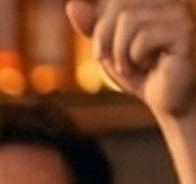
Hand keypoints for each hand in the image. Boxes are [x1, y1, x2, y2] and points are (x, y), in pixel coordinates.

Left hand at [68, 0, 195, 118]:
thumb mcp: (112, 48)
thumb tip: (72, 6)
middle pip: (120, 5)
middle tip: (117, 62)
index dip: (102, 27)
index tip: (104, 52)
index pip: (117, 1)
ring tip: (135, 67)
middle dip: (108, 39)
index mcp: (157, 2)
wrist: (169, 100)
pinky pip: (143, 38)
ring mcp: (183, 14)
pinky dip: (136, 59)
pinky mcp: (186, 34)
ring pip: (129, 20)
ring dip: (121, 52)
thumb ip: (95, 27)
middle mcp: (174, 2)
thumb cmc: (144, 73)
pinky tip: (152, 68)